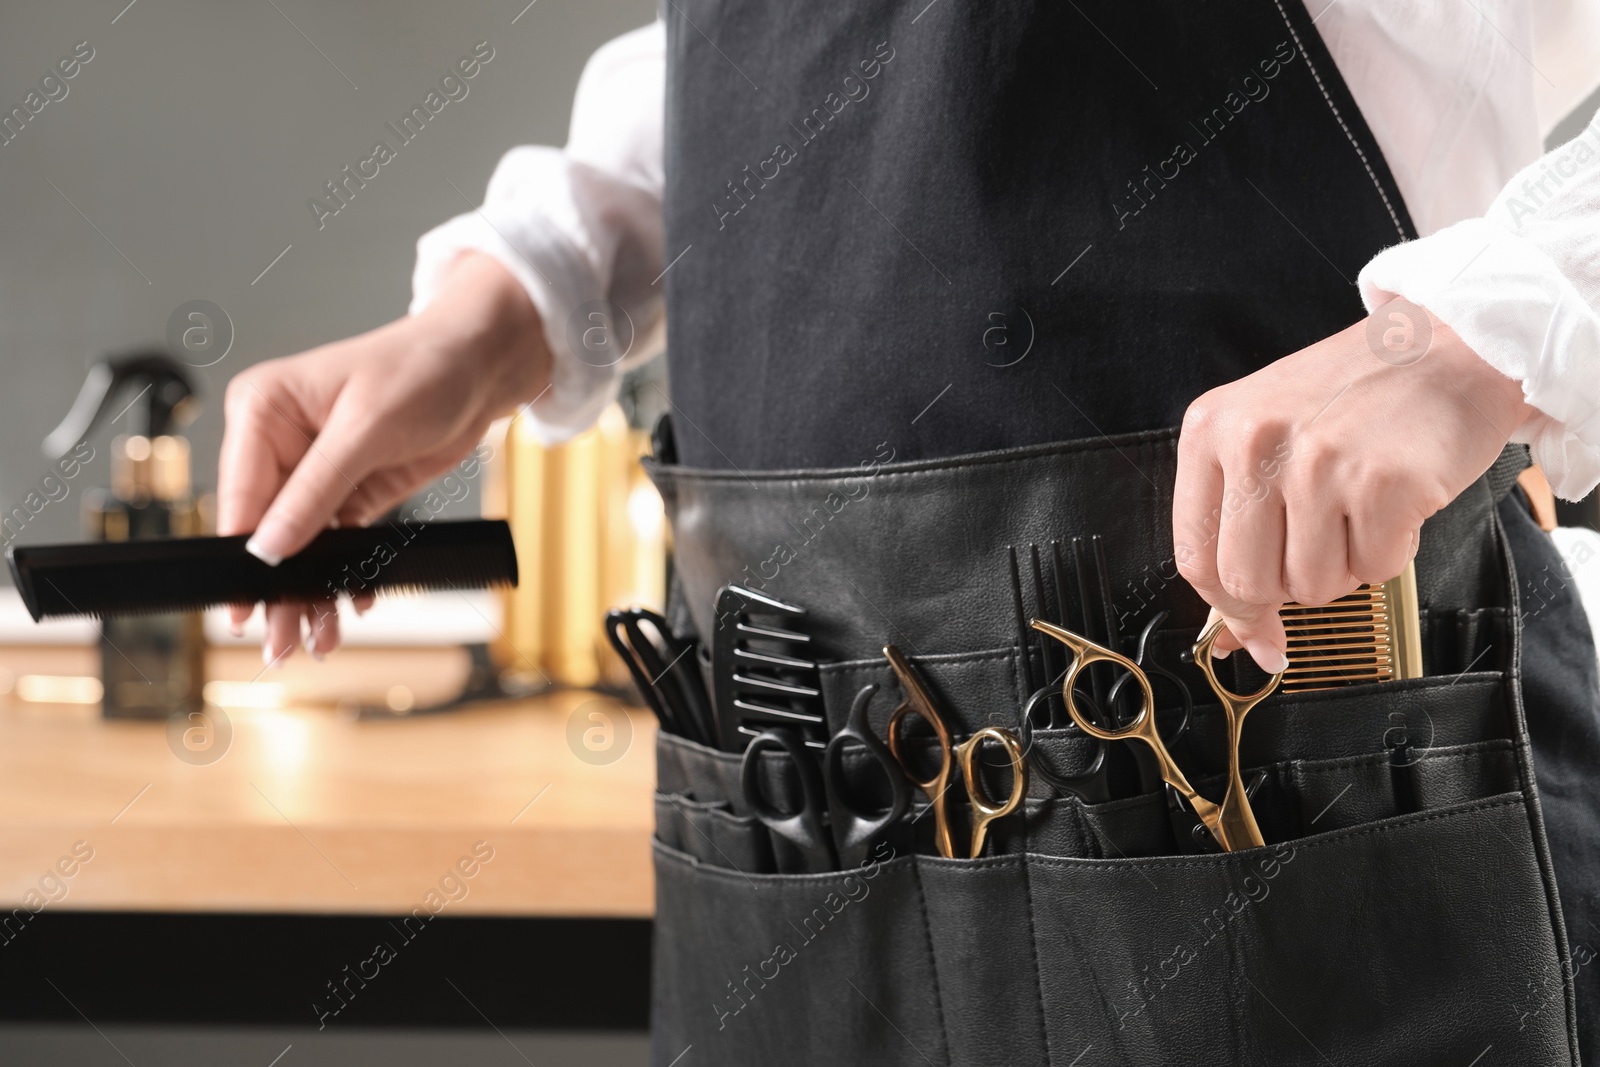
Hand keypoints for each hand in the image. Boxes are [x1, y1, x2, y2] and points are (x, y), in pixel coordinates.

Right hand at [217, 251, 548, 664]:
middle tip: (280, 642)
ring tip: (316, 640)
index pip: (239, 494)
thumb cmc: (423, 367)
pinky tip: (350, 604)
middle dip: (277, 585)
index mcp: (263, 409)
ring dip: (310, 590)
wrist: (482, 366)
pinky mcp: (350, 490)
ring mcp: (314, 470)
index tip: (244, 602)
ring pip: (300, 545)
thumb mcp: (365, 429)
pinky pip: (336, 542)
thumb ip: (314, 491)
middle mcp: (280, 441)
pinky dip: (342, 574)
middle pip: (266, 529)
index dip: (241, 553)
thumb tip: (269, 547)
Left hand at [1172, 300, 1532, 673]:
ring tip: (1360, 508)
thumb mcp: (1269, 433)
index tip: (1250, 632)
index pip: (1194, 556)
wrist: (1453, 343)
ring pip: (1312, 586)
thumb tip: (1234, 635)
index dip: (1226, 608)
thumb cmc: (1360, 392)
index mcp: (1212, 429)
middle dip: (1289, 587)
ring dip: (1344, 566)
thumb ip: (1238, 521)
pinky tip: (1395, 501)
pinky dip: (1391, 551)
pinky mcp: (1381, 483)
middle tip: (1322, 546)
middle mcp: (1254, 443)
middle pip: (1248, 583)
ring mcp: (1316, 463)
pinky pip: (1374, 570)